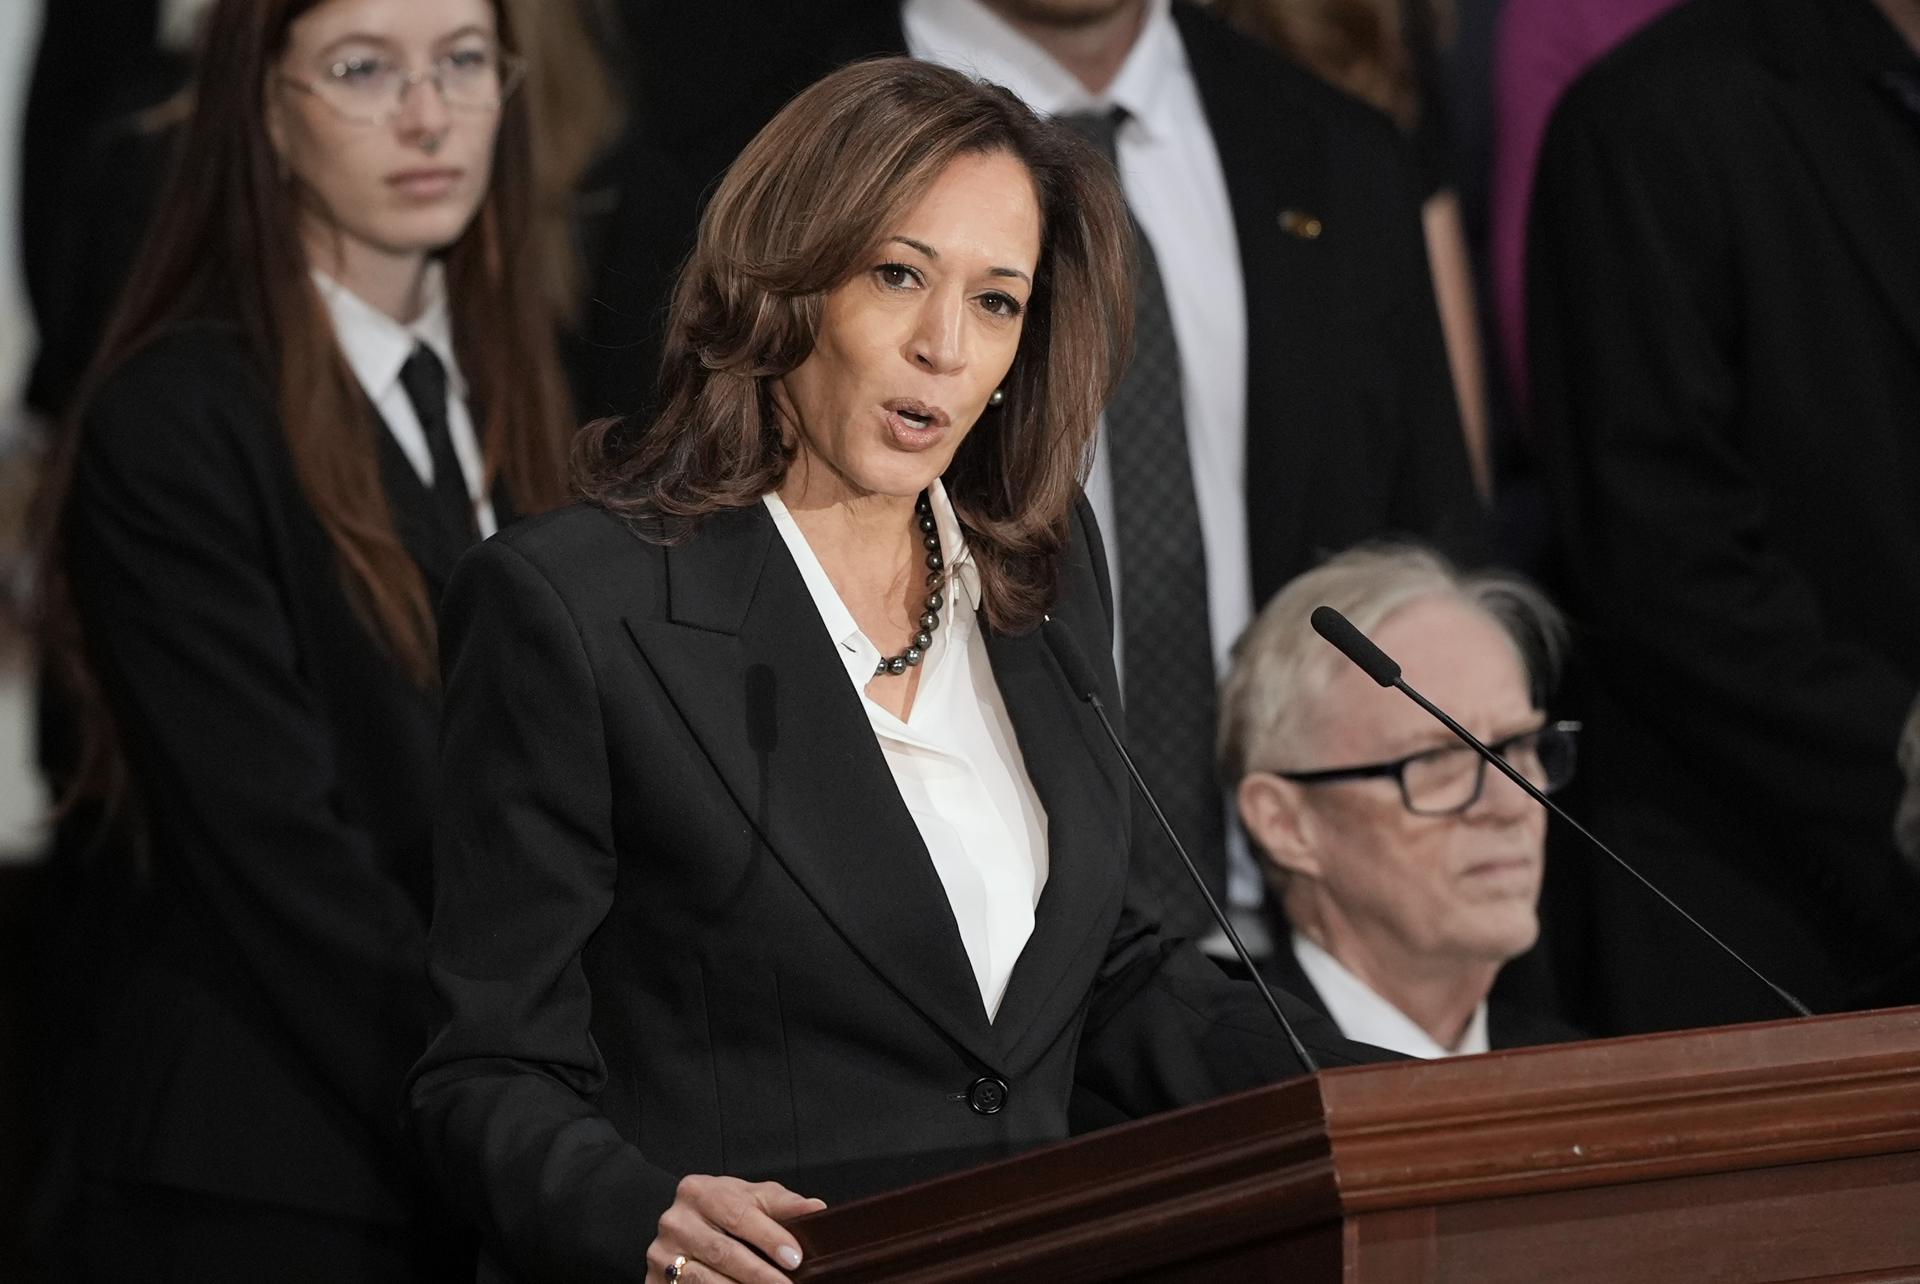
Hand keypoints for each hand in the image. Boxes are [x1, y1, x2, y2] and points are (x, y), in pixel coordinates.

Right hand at [647, 1174, 826, 1283]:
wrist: (679, 1225)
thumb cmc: (721, 1210)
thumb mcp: (750, 1198)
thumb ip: (782, 1204)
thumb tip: (817, 1209)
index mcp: (698, 1191)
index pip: (738, 1214)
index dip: (769, 1237)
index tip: (795, 1258)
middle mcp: (675, 1221)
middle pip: (723, 1252)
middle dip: (760, 1274)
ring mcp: (660, 1254)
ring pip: (705, 1280)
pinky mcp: (654, 1282)